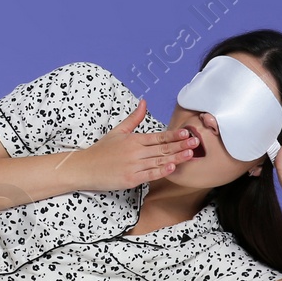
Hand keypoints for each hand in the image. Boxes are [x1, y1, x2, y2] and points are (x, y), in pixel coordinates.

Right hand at [61, 98, 196, 190]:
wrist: (85, 167)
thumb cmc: (101, 150)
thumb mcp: (117, 131)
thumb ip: (134, 118)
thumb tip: (144, 102)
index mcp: (133, 139)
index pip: (158, 136)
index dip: (173, 135)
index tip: (186, 132)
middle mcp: (135, 151)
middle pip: (162, 148)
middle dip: (180, 145)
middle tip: (196, 142)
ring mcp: (133, 165)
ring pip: (159, 161)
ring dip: (176, 157)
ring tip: (190, 154)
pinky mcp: (131, 178)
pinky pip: (149, 174)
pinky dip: (161, 171)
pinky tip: (172, 168)